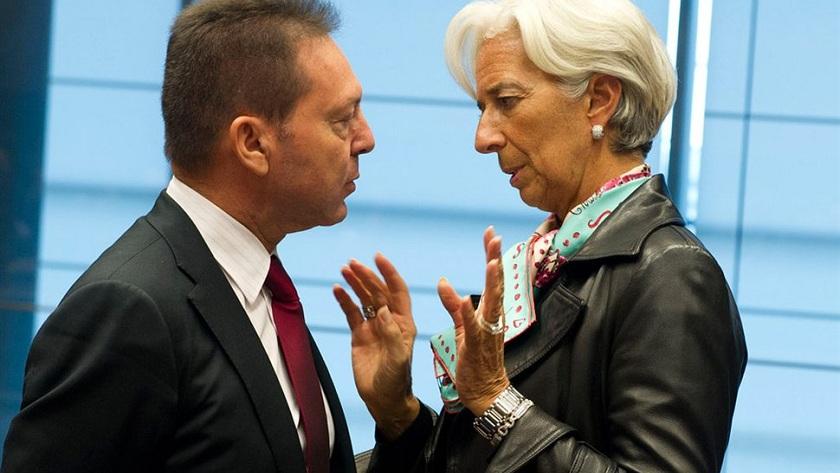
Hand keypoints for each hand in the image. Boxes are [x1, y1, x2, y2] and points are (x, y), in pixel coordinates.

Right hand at [333, 253, 419, 438]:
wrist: (384, 398)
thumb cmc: (396, 380)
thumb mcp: (398, 358)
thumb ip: (392, 334)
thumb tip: (382, 310)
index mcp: (404, 322)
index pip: (397, 291)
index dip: (389, 273)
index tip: (378, 258)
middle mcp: (389, 320)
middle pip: (378, 291)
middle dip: (367, 276)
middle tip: (353, 263)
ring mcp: (374, 326)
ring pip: (364, 298)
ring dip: (356, 283)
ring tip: (345, 269)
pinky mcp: (360, 335)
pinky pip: (351, 313)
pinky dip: (344, 300)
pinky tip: (337, 289)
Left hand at [437, 226, 509, 415]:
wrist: (486, 392)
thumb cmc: (476, 362)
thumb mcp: (463, 329)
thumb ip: (454, 305)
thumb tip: (444, 282)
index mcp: (489, 313)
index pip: (493, 279)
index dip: (492, 256)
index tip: (491, 234)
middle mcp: (492, 319)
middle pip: (497, 284)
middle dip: (496, 259)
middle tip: (496, 236)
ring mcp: (487, 332)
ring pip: (491, 302)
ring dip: (491, 282)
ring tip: (492, 261)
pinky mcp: (476, 346)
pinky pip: (474, 328)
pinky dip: (470, 313)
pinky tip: (468, 299)